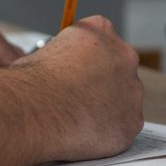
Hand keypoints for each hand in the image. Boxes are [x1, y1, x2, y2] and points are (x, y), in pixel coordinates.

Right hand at [16, 15, 143, 160]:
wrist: (37, 111)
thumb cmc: (32, 83)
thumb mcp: (41, 53)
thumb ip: (61, 57)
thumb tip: (55, 72)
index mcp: (100, 31)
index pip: (99, 41)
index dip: (84, 60)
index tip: (74, 72)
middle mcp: (124, 56)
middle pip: (117, 70)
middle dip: (100, 84)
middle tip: (77, 99)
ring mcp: (132, 91)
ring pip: (123, 101)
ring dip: (106, 109)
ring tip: (77, 119)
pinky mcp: (132, 122)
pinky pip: (122, 128)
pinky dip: (106, 133)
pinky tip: (85, 134)